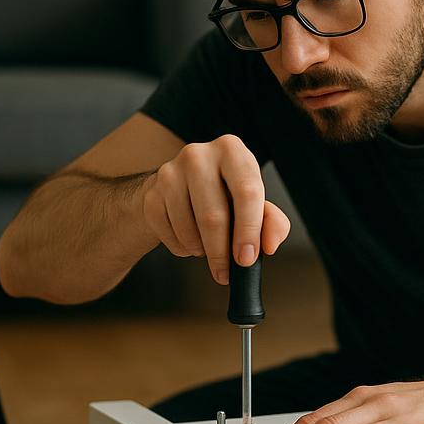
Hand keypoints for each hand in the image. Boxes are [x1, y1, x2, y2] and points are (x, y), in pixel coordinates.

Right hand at [140, 134, 289, 283]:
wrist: (179, 189)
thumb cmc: (224, 195)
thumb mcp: (255, 203)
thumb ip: (272, 222)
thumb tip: (270, 245)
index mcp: (232, 150)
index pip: (247, 192)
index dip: (249, 230)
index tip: (246, 258)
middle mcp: (199, 155)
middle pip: (213, 216)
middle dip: (221, 253)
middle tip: (226, 273)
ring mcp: (170, 173)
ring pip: (189, 229)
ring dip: (201, 249)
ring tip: (208, 245)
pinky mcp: (152, 195)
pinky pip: (169, 236)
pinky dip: (183, 248)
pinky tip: (190, 238)